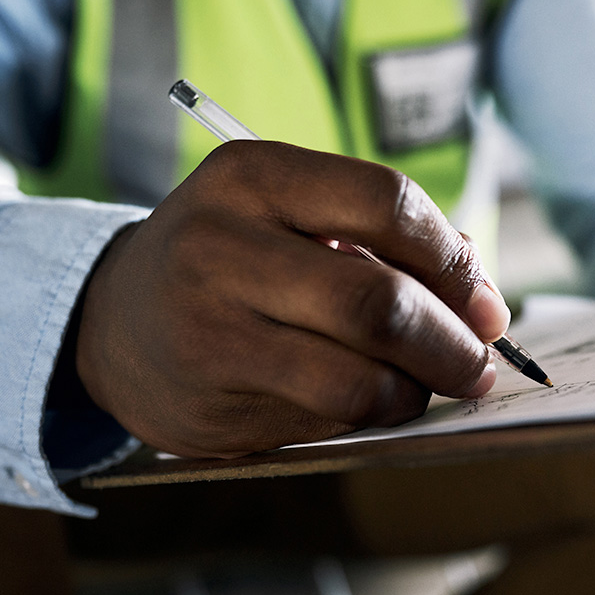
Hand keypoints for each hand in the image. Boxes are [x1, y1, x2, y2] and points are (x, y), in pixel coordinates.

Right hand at [74, 141, 507, 457]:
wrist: (110, 319)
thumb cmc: (230, 259)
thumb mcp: (286, 213)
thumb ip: (381, 239)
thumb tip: (483, 299)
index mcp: (253, 175)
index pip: (388, 202)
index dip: (454, 260)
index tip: (484, 302)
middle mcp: (222, 245)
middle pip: (379, 301)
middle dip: (451, 342)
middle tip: (478, 362)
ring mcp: (210, 329)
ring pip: (357, 376)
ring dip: (417, 390)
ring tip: (427, 387)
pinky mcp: (209, 403)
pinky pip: (325, 418)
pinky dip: (372, 415)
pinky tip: (374, 402)